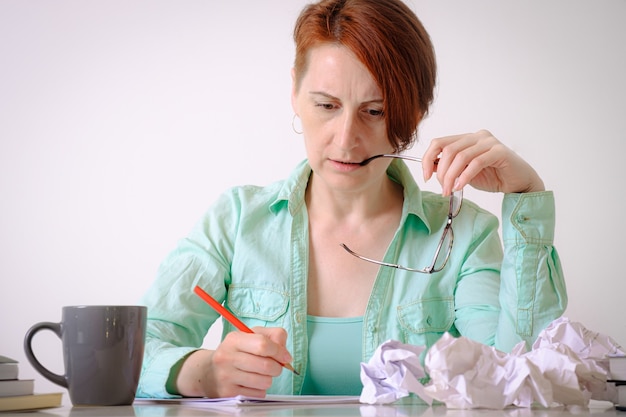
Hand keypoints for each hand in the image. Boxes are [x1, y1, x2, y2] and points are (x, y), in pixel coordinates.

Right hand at [174, 327, 291, 397]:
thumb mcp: (251, 336)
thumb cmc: (236, 352)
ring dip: (268, 379)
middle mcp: (227, 357)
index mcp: (234, 339)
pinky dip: (260, 389)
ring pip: (264, 382)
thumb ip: (273, 336)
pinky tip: (251, 383)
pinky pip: (257, 394)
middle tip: (275, 367)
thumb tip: (285, 353)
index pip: (263, 344)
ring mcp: (226, 376)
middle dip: (277, 367)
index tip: (285, 357)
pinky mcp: (228, 393)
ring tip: (261, 374)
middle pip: (266, 365)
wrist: (209, 372)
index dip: (279, 352)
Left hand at [421, 129, 544, 195]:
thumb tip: (428, 168)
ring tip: (450, 191)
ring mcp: (489, 142)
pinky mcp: (499, 152)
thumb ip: (448, 167)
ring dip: (451, 176)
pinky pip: (476, 162)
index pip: (439, 143)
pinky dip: (465, 176)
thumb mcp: (463, 173)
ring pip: (460, 156)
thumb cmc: (492, 176)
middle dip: (441, 172)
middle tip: (443, 189)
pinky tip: (460, 186)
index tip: (425, 177)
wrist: (518, 183)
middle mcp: (477, 136)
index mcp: (466, 139)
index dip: (427, 159)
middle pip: (448, 150)